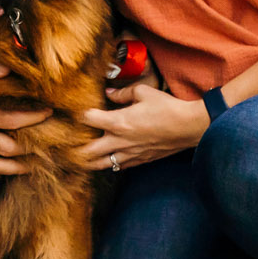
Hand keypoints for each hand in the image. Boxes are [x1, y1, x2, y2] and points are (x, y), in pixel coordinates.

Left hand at [75, 83, 210, 172]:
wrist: (188, 127)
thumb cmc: (167, 107)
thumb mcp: (143, 92)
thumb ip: (122, 93)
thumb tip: (109, 93)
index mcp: (118, 122)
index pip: (89, 119)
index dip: (80, 115)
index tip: (77, 112)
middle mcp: (120, 140)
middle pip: (89, 151)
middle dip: (76, 149)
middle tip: (69, 146)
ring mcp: (130, 153)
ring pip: (102, 164)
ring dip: (90, 162)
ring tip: (81, 159)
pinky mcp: (140, 160)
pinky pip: (120, 166)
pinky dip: (111, 163)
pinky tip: (109, 159)